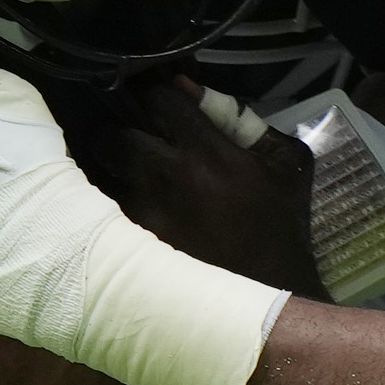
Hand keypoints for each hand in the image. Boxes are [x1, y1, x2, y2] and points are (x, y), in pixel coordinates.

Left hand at [77, 78, 320, 294]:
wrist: (269, 296)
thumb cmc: (279, 225)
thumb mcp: (285, 162)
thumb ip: (242, 118)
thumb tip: (189, 88)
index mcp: (207, 152)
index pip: (157, 98)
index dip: (154, 96)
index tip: (157, 106)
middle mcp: (167, 178)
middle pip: (110, 135)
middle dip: (116, 135)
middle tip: (130, 145)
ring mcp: (143, 216)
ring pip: (100, 178)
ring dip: (112, 176)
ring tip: (128, 184)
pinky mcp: (129, 249)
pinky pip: (104, 217)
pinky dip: (109, 212)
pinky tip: (129, 218)